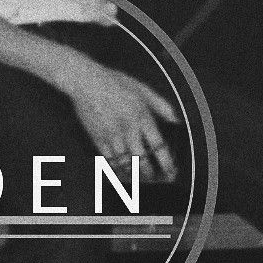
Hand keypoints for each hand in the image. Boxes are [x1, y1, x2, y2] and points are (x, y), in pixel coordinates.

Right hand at [62, 56, 178, 181]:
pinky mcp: (98, 139)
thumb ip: (162, 105)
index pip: (158, 146)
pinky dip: (117, 171)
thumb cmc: (115, 82)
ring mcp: (112, 136)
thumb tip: (176, 120)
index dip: (166, 162)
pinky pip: (109, 161)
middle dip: (151, 174)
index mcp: (142, 116)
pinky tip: (123, 175)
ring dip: (135, 176)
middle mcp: (128, 129)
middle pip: (142, 160)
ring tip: (142, 181)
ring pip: (125, 164)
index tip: (171, 171)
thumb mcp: (143, 89)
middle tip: (157, 180)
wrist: (86, 81)